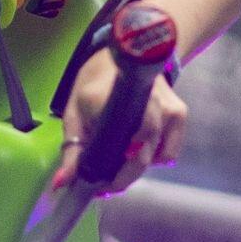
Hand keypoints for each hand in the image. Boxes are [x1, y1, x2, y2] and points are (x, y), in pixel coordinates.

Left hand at [47, 48, 188, 195]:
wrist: (126, 54)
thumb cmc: (94, 87)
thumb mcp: (74, 116)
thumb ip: (71, 151)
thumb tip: (61, 184)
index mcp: (111, 102)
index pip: (116, 151)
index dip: (110, 175)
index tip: (98, 187)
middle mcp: (146, 105)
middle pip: (139, 160)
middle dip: (122, 176)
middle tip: (106, 182)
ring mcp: (166, 110)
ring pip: (154, 159)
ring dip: (136, 165)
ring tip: (121, 156)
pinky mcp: (180, 113)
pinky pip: (168, 153)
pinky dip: (154, 156)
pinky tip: (140, 145)